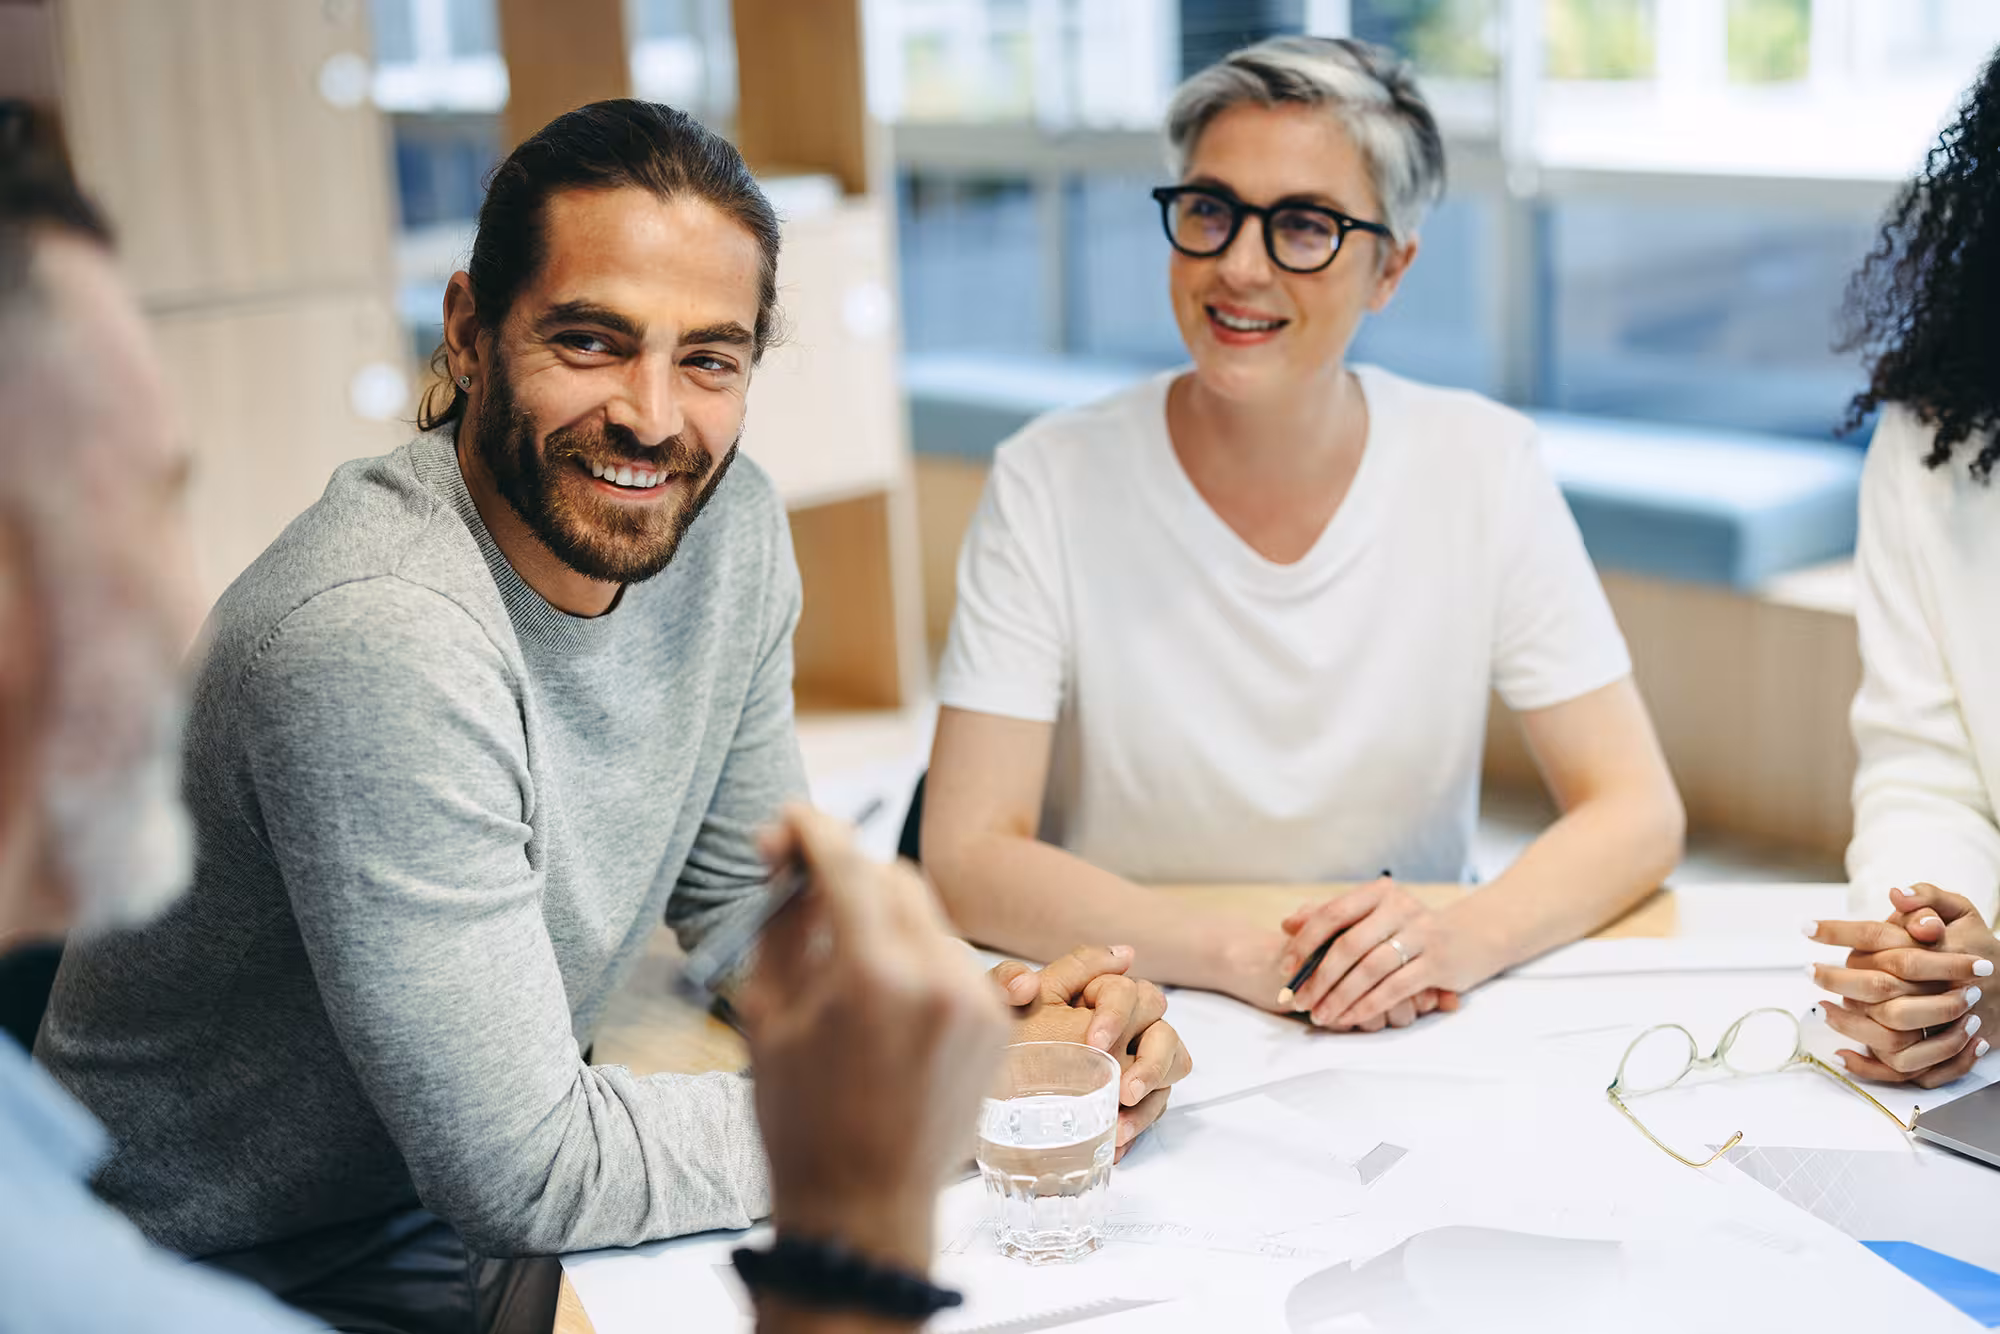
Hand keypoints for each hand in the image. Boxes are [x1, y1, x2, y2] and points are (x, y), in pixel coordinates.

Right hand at [742, 805, 1010, 1276]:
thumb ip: (782, 922)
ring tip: (844, 966)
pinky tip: (885, 1003)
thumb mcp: (767, 1014)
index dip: (813, 831)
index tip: (791, 820)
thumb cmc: (800, 1120)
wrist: (864, 1205)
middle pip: (894, 877)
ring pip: (925, 918)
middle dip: (851, 871)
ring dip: (884, 919)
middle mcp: (937, 976)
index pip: (846, 864)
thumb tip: (785, 854)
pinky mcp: (996, 1022)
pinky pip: (951, 960)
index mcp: (872, 975)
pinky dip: (917, 961)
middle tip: (808, 882)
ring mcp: (976, 999)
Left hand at [991, 945, 1192, 1160]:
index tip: (1095, 1042)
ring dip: (1153, 1091)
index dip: (1116, 1014)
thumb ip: (1007, 982)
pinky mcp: (1138, 1094)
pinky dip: (1140, 1122)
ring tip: (1122, 1122)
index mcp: (1096, 994)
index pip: (1126, 991)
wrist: (998, 1090)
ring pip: (1174, 1062)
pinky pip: (1157, 1103)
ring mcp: (1137, 1058)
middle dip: (1150, 1060)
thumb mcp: (1000, 1008)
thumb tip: (1027, 982)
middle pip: (1162, 1026)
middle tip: (1124, 1090)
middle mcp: (1126, 1022)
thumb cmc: (1006, 1040)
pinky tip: (1115, 1142)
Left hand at [1279, 878, 1475, 1030]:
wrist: (1474, 935)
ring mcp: (1421, 933)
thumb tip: (1288, 923)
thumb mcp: (1374, 916)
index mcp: (1378, 893)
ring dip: (1341, 996)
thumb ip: (1331, 916)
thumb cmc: (1409, 929)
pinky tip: (1351, 1018)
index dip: (1305, 943)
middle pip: (1348, 945)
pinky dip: (1369, 1005)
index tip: (1286, 969)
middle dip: (1319, 977)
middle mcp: (1399, 907)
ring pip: (1370, 969)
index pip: (1332, 914)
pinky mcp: (1438, 962)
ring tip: (1321, 1015)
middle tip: (1299, 1000)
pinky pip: (1395, 987)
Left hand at [1805, 884, 1998, 1087]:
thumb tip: (1896, 894)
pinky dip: (1872, 1066)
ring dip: (1850, 1023)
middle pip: (1879, 986)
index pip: (1879, 936)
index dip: (1838, 931)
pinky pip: (1905, 1068)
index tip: (1806, 927)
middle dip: (1836, 979)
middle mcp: (1940, 989)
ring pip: (1890, 1032)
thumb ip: (1929, 898)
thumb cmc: (1975, 944)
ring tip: (1823, 1008)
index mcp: (1937, 950)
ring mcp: (1944, 1024)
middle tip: (1809, 971)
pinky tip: (1844, 1053)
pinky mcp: (1943, 1052)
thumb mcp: (1961, 911)